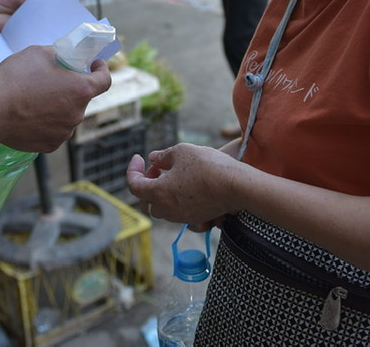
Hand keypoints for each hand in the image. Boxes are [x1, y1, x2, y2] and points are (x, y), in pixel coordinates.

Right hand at [0, 45, 111, 152]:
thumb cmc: (15, 78)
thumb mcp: (40, 52)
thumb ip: (62, 54)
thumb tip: (68, 56)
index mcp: (81, 90)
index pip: (105, 81)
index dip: (102, 70)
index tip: (94, 66)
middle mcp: (77, 114)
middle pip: (82, 98)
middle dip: (71, 88)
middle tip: (51, 80)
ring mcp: (64, 132)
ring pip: (67, 115)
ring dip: (58, 106)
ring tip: (34, 98)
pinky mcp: (49, 146)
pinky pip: (53, 130)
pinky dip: (46, 122)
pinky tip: (29, 114)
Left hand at [125, 143, 240, 229]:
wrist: (236, 186)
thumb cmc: (207, 165)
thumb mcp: (181, 152)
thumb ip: (163, 156)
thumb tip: (153, 159)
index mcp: (158, 193)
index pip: (134, 185)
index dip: (132, 170)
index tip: (139, 157)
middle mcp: (167, 210)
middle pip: (146, 200)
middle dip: (147, 183)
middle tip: (158, 167)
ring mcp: (182, 217)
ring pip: (162, 208)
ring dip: (161, 192)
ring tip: (173, 175)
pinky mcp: (196, 218)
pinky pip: (178, 212)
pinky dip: (175, 200)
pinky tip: (186, 187)